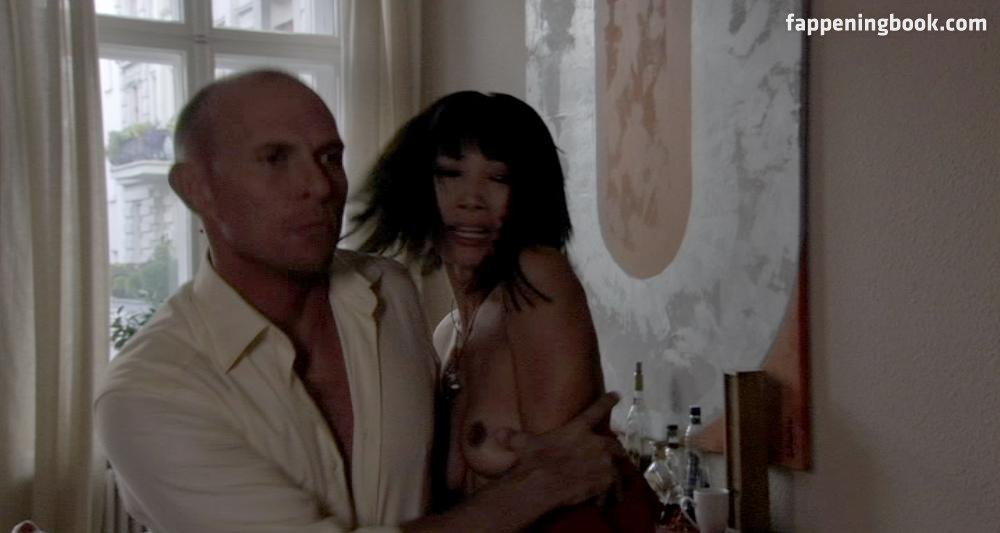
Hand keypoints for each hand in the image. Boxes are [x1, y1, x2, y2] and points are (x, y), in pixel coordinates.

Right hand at [495, 392, 624, 508]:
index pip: (596, 410)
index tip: (617, 395)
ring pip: (617, 462)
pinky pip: (614, 483)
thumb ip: (512, 437)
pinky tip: (606, 497)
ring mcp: (603, 460)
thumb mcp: (522, 445)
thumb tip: (498, 433)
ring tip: (612, 478)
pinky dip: (611, 489)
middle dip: (614, 447)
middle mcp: (594, 442)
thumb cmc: (534, 461)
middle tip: (613, 453)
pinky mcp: (607, 478)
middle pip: (613, 442)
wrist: (543, 484)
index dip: (607, 401)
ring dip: (615, 469)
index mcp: (577, 429)